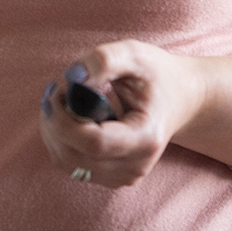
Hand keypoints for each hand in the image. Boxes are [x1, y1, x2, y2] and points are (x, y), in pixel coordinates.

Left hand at [39, 40, 207, 188]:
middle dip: (54, 120)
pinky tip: (67, 115)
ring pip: (66, 161)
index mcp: (146, 138)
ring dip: (52, 129)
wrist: (179, 98)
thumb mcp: (134, 55)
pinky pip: (69, 163)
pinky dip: (58, 139)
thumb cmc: (156, 75)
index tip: (58, 89)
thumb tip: (72, 77)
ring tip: (62, 99)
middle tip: (57, 88)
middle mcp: (136, 165)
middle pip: (74, 154)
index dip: (64, 118)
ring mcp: (123, 175)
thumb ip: (103, 60)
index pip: (93, 143)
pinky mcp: (110, 176)